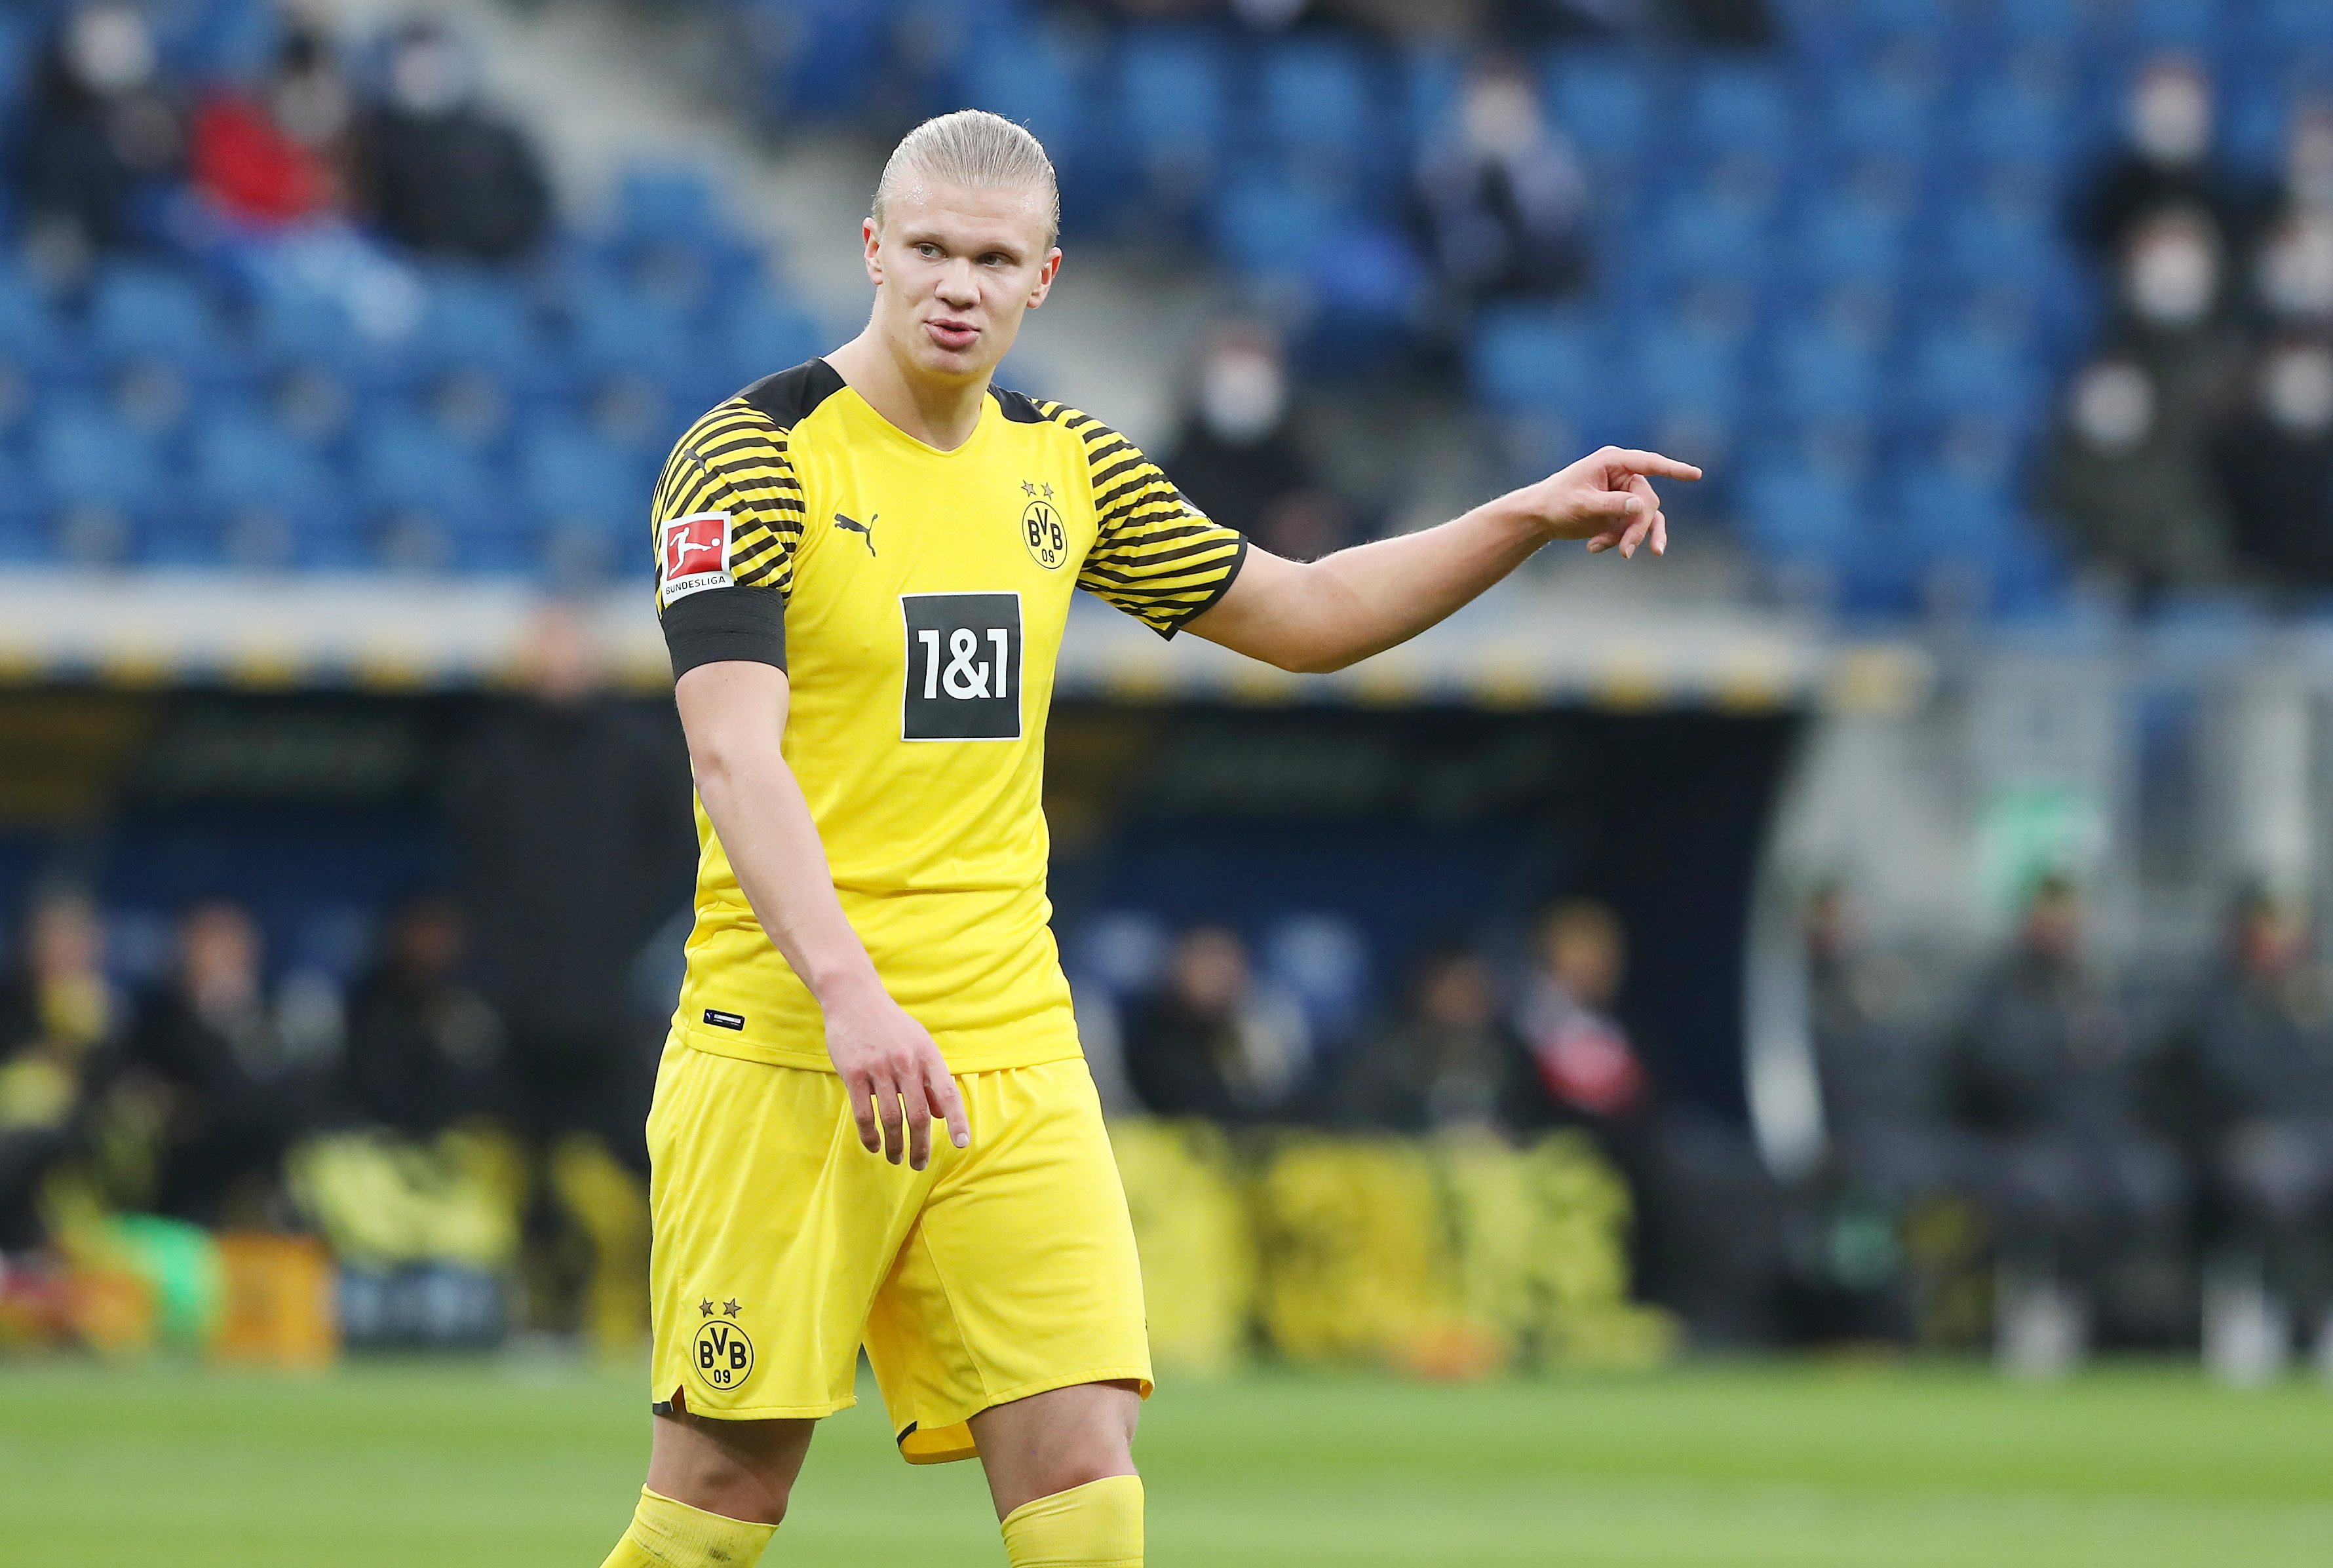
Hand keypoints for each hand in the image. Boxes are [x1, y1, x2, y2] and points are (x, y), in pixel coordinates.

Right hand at [819, 976, 968, 1168]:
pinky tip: (874, 1146)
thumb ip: (931, 1078)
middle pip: (918, 1115)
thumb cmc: (890, 1026)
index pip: (947, 1092)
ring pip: (890, 1119)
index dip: (958, 1120)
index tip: (962, 1143)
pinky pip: (863, 1114)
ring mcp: (878, 1067)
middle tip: (919, 1164)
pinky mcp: (853, 1072)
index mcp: (927, 1055)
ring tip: (896, 1158)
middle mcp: (906, 1062)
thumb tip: (942, 1114)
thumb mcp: (919, 1044)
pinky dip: (870, 1136)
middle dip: (920, 1146)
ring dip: (895, 1145)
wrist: (854, 999)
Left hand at [1516, 446, 1701, 558]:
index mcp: (1613, 462)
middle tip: (1625, 551)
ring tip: (1622, 555)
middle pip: (1648, 502)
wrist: (1540, 517)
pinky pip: (1635, 529)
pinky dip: (1620, 541)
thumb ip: (1611, 504)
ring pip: (1646, 518)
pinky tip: (1594, 549)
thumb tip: (1641, 506)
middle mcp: (1623, 476)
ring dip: (1633, 537)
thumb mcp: (1582, 504)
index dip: (1673, 469)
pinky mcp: (1621, 513)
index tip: (1696, 475)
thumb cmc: (1557, 502)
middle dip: (1639, 528)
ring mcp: (1624, 495)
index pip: (1649, 464)